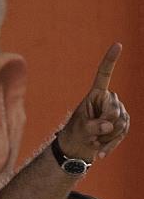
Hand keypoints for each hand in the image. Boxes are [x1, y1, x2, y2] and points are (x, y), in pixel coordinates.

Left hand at [58, 43, 129, 160]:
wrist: (78, 147)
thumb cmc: (76, 134)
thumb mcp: (81, 130)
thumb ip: (93, 126)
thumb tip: (109, 124)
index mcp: (96, 94)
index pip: (104, 75)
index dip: (110, 60)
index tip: (118, 44)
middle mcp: (110, 99)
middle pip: (115, 110)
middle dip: (104, 125)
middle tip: (90, 135)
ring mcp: (119, 111)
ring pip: (121, 123)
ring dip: (106, 137)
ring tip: (93, 141)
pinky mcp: (123, 123)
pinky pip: (123, 132)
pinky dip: (111, 144)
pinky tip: (101, 154)